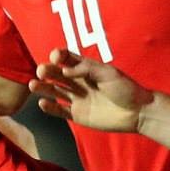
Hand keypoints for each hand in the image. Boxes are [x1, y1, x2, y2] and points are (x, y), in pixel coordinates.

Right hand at [29, 48, 151, 132]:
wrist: (137, 112)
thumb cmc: (125, 88)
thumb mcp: (108, 73)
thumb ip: (87, 69)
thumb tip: (65, 69)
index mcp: (87, 68)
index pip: (68, 59)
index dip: (59, 56)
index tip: (55, 57)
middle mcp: (79, 82)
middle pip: (58, 74)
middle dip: (48, 71)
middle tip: (41, 71)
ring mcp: (77, 98)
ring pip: (55, 91)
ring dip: (43, 88)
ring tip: (32, 85)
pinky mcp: (78, 114)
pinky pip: (60, 110)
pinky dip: (50, 107)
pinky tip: (42, 103)